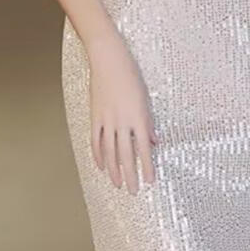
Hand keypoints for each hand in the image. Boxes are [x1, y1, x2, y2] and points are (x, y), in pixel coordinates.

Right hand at [87, 32, 157, 194]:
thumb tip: (154, 141)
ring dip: (114, 170)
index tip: (149, 181)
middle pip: (125, 154)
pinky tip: (101, 166)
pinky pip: (95, 140)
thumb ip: (148, 122)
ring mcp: (106, 120)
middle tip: (133, 191)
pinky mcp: (95, 116)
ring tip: (117, 184)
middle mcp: (121, 121)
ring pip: (109, 151)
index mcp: (138, 117)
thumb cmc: (130, 75)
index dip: (146, 166)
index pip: (143, 148)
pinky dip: (98, 155)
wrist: (108, 59)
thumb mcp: (145, 98)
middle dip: (130, 174)